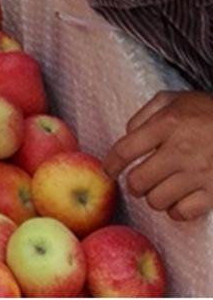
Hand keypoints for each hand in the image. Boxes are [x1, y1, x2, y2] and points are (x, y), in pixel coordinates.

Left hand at [103, 90, 212, 220]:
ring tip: (161, 189)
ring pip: (157, 200)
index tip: (108, 171)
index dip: (110, 165)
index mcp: (168, 124)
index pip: (124, 150)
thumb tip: (127, 135)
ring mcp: (200, 173)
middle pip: (138, 181)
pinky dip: (177, 210)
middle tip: (139, 181)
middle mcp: (181, 150)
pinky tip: (180, 199)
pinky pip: (183, 213)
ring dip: (154, 197)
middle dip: (134, 184)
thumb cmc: (209, 111)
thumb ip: (145, 114)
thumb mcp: (175, 99)